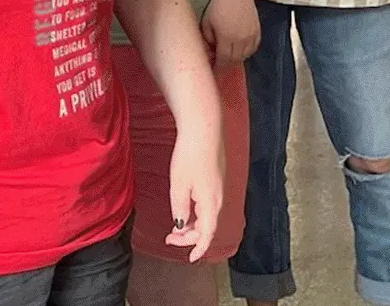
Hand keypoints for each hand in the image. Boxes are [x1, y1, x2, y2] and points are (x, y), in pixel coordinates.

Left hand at [164, 123, 224, 263]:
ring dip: (191, 224)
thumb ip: (179, 208)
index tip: (191, 259)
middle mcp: (219, 198)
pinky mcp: (215, 179)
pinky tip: (184, 207)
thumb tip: (180, 225)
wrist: (204, 129)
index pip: (207, 234)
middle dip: (189, 236)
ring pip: (206, 215)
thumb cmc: (190, 156)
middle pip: (207, 227)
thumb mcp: (179, 185)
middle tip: (170, 238)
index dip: (198, 248)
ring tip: (174, 226)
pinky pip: (207, 204)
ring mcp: (218, 188)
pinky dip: (195, 212)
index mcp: (211, 203)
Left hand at [200, 0, 259, 66]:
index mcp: (227, 39)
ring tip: (228, 56)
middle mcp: (241, 40)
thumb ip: (208, 38)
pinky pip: (254, 48)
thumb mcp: (206, 22)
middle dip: (227, 65)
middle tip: (220, 64)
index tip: (214, 72)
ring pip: (246, 55)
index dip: (219, 68)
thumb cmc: (218, 4)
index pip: (224, 60)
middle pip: (235, 60)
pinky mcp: (258, 31)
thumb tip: (211, 49)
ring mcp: (251, 36)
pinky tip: (241, 49)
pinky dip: (247, 52)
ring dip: (237, 59)